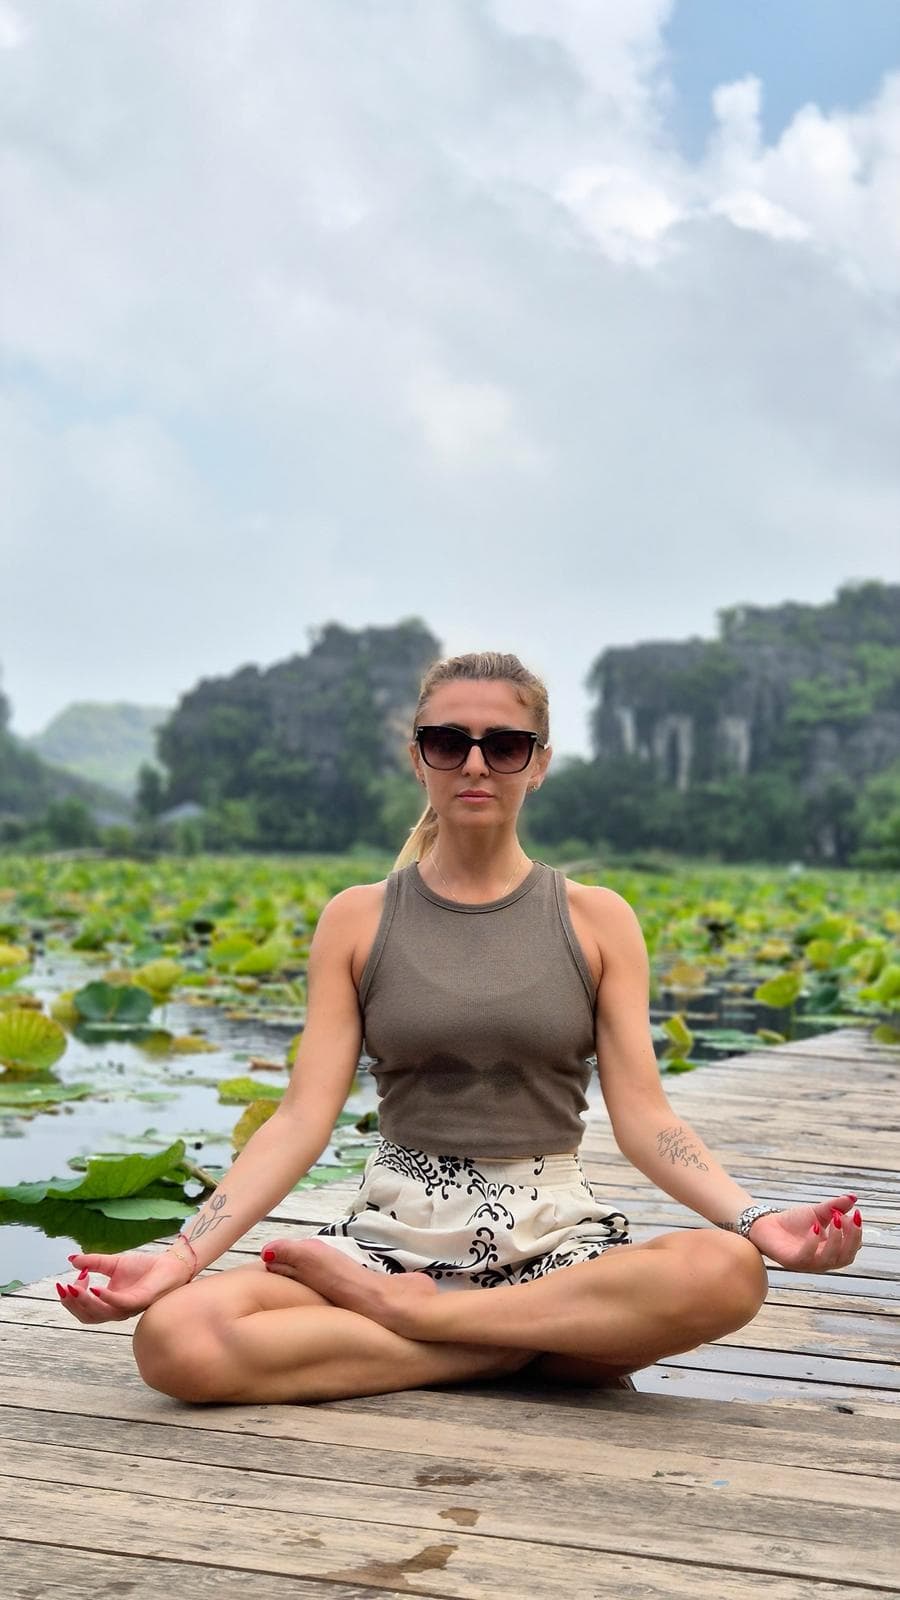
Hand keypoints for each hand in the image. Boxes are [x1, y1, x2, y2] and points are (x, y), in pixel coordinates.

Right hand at [56, 1248, 192, 1322]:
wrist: (171, 1264)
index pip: (84, 1309)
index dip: (73, 1297)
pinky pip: (120, 1304)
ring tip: (73, 1288)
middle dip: (72, 1304)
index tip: (71, 1279)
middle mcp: (117, 1310)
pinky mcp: (140, 1301)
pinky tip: (95, 1289)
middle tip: (63, 1289)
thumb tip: (71, 1259)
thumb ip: (93, 1262)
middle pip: (88, 1316)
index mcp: (109, 1304)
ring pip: (101, 1313)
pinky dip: (106, 1298)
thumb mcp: (114, 1263)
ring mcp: (128, 1308)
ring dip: (84, 1302)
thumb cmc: (145, 1268)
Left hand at [747, 1194, 862, 1271]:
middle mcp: (823, 1261)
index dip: (856, 1233)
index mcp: (832, 1251)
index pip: (852, 1248)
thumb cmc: (794, 1222)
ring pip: (829, 1259)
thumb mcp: (817, 1212)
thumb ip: (835, 1206)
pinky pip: (807, 1257)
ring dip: (835, 1239)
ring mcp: (808, 1263)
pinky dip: (813, 1242)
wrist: (766, 1225)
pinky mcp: (792, 1261)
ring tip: (835, 1218)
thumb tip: (853, 1197)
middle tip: (849, 1218)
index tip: (856, 1214)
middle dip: (851, 1238)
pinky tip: (815, 1227)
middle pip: (846, 1258)